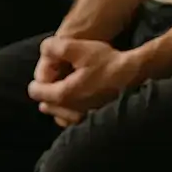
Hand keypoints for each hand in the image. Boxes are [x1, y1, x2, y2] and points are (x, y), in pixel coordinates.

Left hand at [26, 37, 141, 125]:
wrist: (134, 75)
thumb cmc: (107, 61)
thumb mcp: (80, 48)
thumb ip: (55, 48)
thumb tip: (43, 51)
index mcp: (64, 94)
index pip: (36, 92)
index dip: (38, 80)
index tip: (50, 72)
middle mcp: (71, 112)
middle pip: (46, 105)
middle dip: (48, 92)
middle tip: (59, 78)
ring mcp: (82, 120)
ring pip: (58, 115)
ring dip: (58, 103)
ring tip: (68, 88)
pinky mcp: (93, 122)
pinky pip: (71, 121)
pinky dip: (70, 112)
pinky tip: (78, 100)